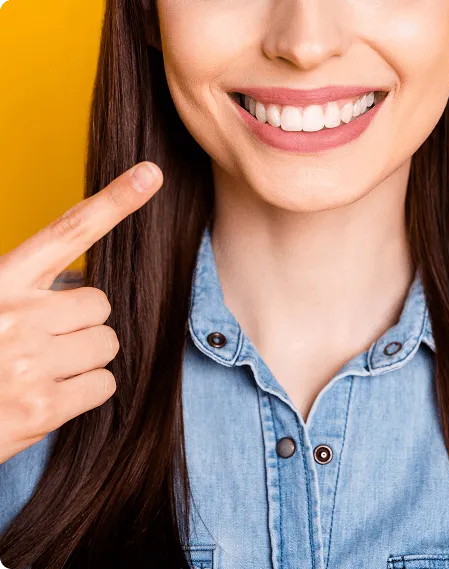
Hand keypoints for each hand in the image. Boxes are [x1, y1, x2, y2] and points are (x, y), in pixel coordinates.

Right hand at [0, 162, 162, 463]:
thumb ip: (25, 292)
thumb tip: (80, 289)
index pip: (67, 231)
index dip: (114, 201)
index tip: (151, 175)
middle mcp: (15, 315)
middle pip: (100, 303)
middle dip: (83, 322)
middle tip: (49, 341)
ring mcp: (30, 361)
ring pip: (106, 343)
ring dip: (85, 357)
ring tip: (45, 370)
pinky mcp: (42, 406)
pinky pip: (103, 383)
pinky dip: (85, 390)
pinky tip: (50, 397)